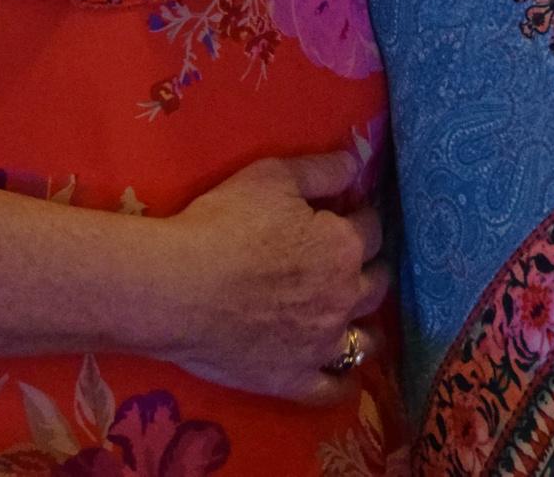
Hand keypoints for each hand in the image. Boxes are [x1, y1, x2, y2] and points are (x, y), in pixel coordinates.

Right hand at [154, 152, 389, 403]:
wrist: (176, 288)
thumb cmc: (225, 224)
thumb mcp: (273, 176)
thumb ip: (322, 169)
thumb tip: (357, 164)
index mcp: (343, 246)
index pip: (370, 227)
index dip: (358, 217)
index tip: (345, 214)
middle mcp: (344, 296)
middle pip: (376, 282)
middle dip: (368, 267)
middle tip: (348, 262)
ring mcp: (322, 344)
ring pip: (366, 339)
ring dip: (364, 324)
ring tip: (352, 317)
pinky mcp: (295, 379)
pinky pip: (334, 389)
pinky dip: (344, 382)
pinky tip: (343, 376)